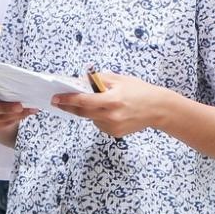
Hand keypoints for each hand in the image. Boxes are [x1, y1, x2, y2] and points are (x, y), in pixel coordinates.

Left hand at [51, 73, 173, 138]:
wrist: (158, 108)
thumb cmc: (140, 91)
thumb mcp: (119, 79)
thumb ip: (99, 79)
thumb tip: (80, 80)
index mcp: (112, 100)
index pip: (84, 101)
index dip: (68, 99)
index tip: (56, 98)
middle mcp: (112, 116)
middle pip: (82, 113)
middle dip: (68, 107)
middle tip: (58, 102)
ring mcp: (113, 127)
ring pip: (90, 118)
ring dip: (87, 110)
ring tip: (95, 102)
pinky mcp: (115, 133)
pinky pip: (99, 124)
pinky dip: (98, 116)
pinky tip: (109, 111)